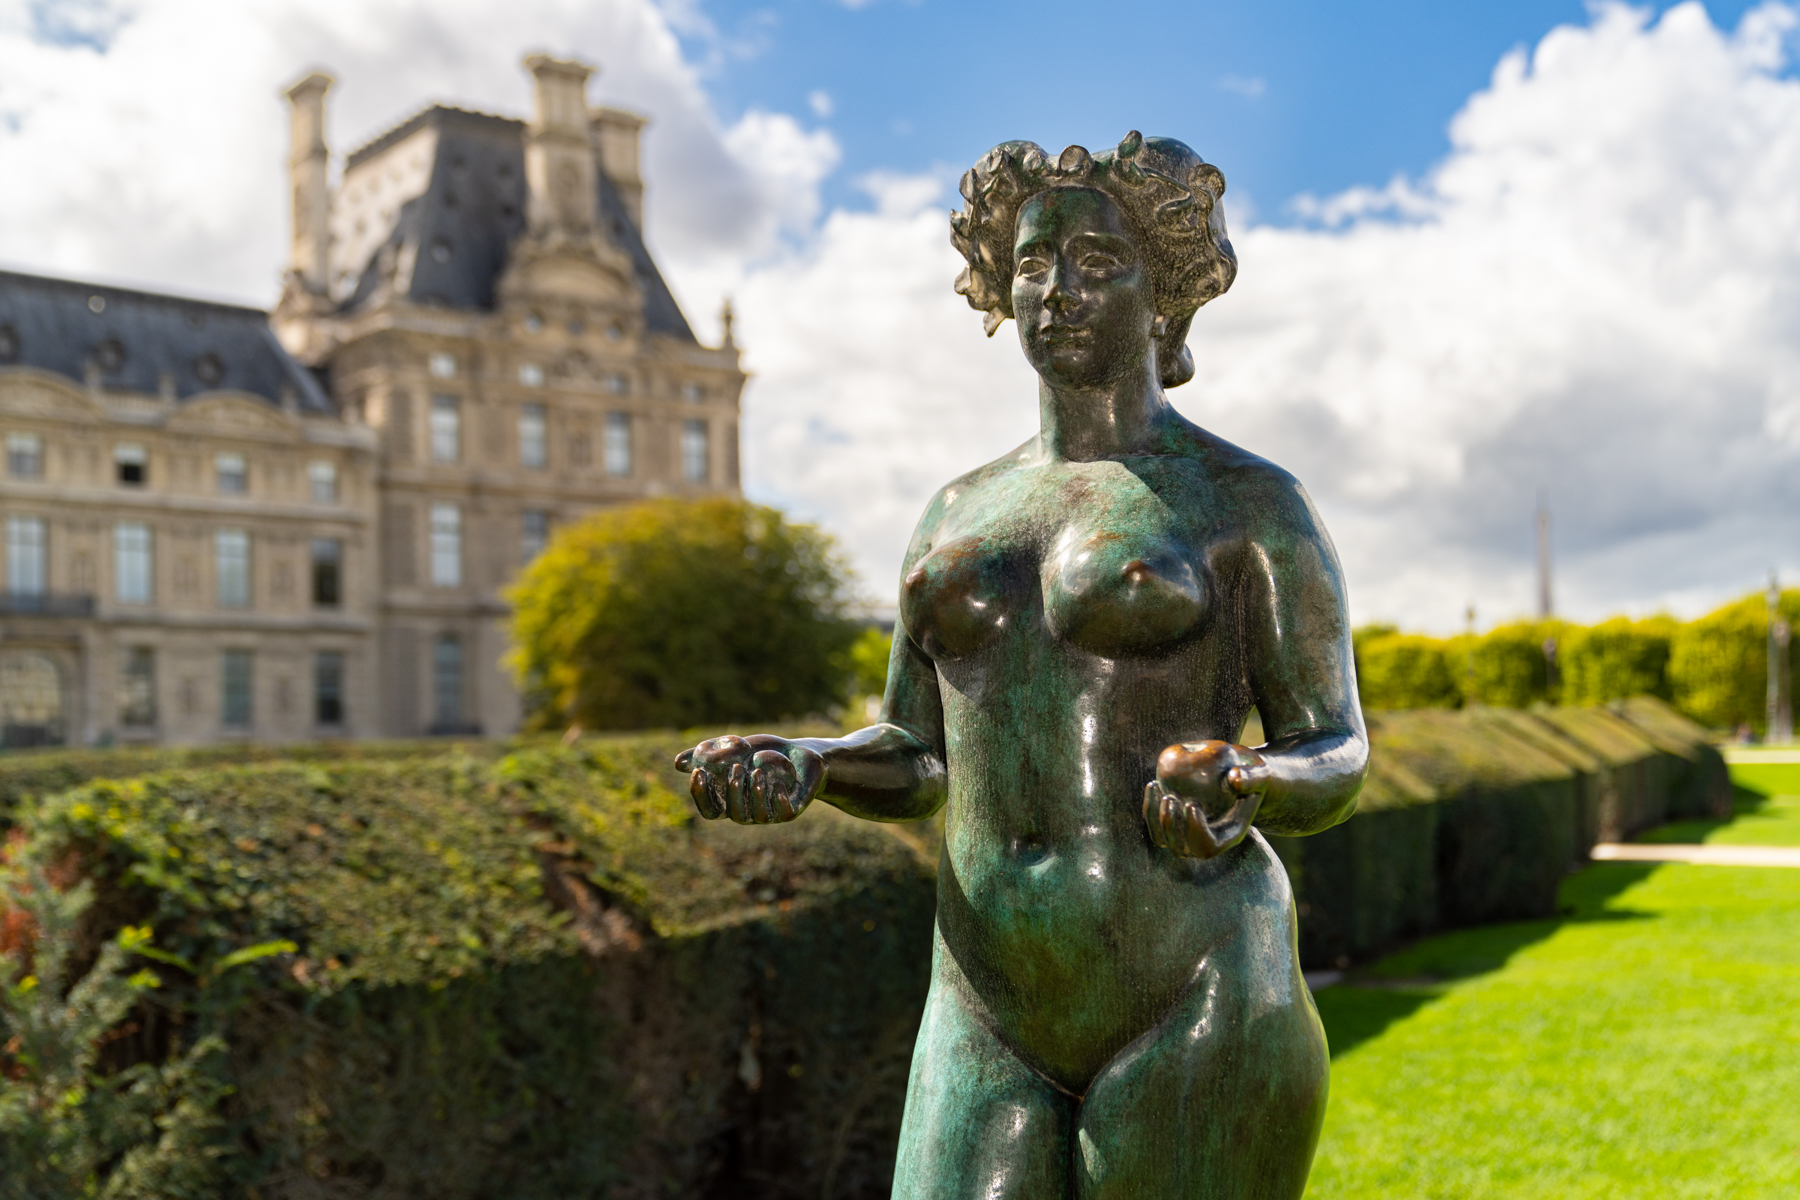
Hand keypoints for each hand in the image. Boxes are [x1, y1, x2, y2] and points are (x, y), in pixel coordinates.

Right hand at [673, 735, 824, 823]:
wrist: (799, 754)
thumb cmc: (763, 753)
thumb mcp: (734, 749)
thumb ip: (707, 755)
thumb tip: (678, 764)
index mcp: (730, 801)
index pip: (709, 810)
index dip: (701, 795)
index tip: (699, 772)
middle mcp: (747, 812)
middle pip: (732, 814)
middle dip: (732, 791)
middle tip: (736, 767)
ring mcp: (769, 814)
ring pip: (756, 816)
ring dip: (754, 792)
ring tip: (758, 771)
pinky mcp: (790, 811)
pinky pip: (782, 812)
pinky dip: (777, 797)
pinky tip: (778, 782)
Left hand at [1143, 740, 1266, 859]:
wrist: (1240, 773)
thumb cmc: (1253, 774)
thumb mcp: (1261, 773)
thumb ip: (1251, 778)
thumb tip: (1233, 778)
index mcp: (1228, 836)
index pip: (1208, 847)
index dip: (1196, 832)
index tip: (1192, 805)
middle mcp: (1206, 840)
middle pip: (1181, 849)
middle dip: (1170, 827)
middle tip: (1170, 798)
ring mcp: (1188, 834)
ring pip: (1162, 840)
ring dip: (1155, 819)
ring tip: (1157, 787)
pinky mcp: (1175, 822)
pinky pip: (1155, 825)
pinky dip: (1149, 809)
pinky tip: (1153, 784)